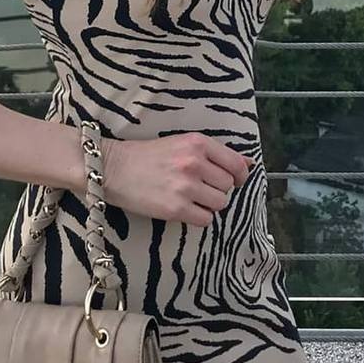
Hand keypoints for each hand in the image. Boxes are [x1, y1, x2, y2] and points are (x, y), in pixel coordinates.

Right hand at [101, 133, 252, 226]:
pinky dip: (199, 217)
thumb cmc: (148, 155)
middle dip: (218, 189)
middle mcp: (194, 163)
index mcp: (198, 143)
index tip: (235, 181)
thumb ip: (214, 153)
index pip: (236, 164)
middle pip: (228, 185)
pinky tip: (184, 209)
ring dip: (209, 204)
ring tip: (191, 198)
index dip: (240, 176)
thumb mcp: (182, 144)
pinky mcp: (176, 209)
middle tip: (200, 188)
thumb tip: (249, 163)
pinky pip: (205, 219)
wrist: (115, 168)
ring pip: (220, 204)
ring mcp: (186, 186)